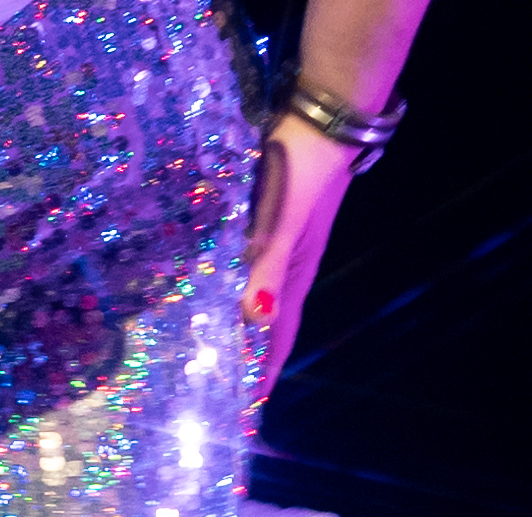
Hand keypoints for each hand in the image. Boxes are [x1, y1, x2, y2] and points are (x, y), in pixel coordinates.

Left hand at [242, 109, 355, 396]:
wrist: (322, 121)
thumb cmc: (302, 171)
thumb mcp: (283, 220)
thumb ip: (269, 265)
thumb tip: (257, 320)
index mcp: (298, 272)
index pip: (279, 334)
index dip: (263, 369)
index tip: (246, 409)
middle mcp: (293, 261)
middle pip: (269, 318)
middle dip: (248, 351)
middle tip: (218, 381)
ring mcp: (285, 237)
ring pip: (259, 289)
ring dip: (240, 316)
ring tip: (210, 337)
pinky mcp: (273, 213)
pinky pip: (252, 260)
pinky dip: (236, 278)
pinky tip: (216, 274)